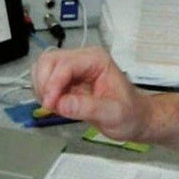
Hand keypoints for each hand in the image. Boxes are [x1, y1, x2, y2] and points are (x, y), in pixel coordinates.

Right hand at [31, 46, 151, 141]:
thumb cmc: (130, 114)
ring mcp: (73, 68)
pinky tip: (57, 106)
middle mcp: (83, 59)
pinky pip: (45, 80)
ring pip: (43, 68)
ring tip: (55, 106)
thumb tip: (62, 104)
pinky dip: (44, 93)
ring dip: (42, 88)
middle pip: (49, 61)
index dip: (53, 83)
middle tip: (51, 106)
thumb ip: (88, 108)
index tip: (50, 104)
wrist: (135, 119)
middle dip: (45, 84)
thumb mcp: (114, 114)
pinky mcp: (67, 80)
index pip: (65, 64)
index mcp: (97, 60)